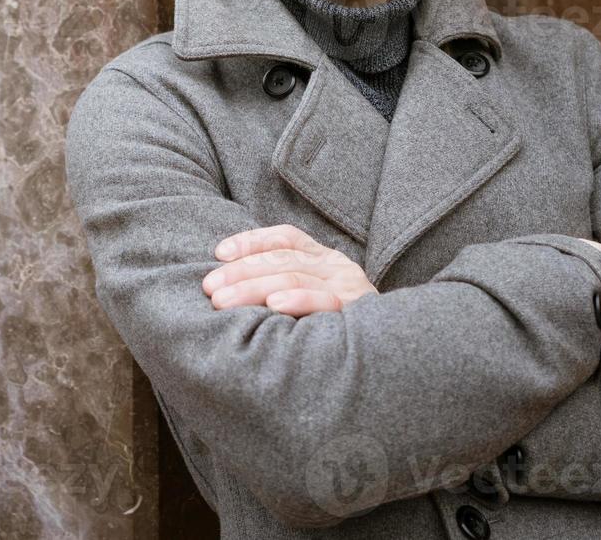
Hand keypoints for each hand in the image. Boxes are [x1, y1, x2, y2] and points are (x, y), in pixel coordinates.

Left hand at [202, 224, 376, 316]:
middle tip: (209, 288)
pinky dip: (299, 300)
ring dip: (254, 287)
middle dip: (240, 271)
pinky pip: (326, 302)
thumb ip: (280, 287)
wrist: (391, 363)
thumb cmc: (335, 332)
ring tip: (224, 300)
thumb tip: (227, 288)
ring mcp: (349, 288)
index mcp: (324, 259)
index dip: (250, 241)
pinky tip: (274, 306)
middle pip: (282, 258)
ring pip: (295, 277)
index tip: (218, 254)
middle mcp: (337, 267)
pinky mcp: (358, 313)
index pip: (285, 238)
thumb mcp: (310, 300)